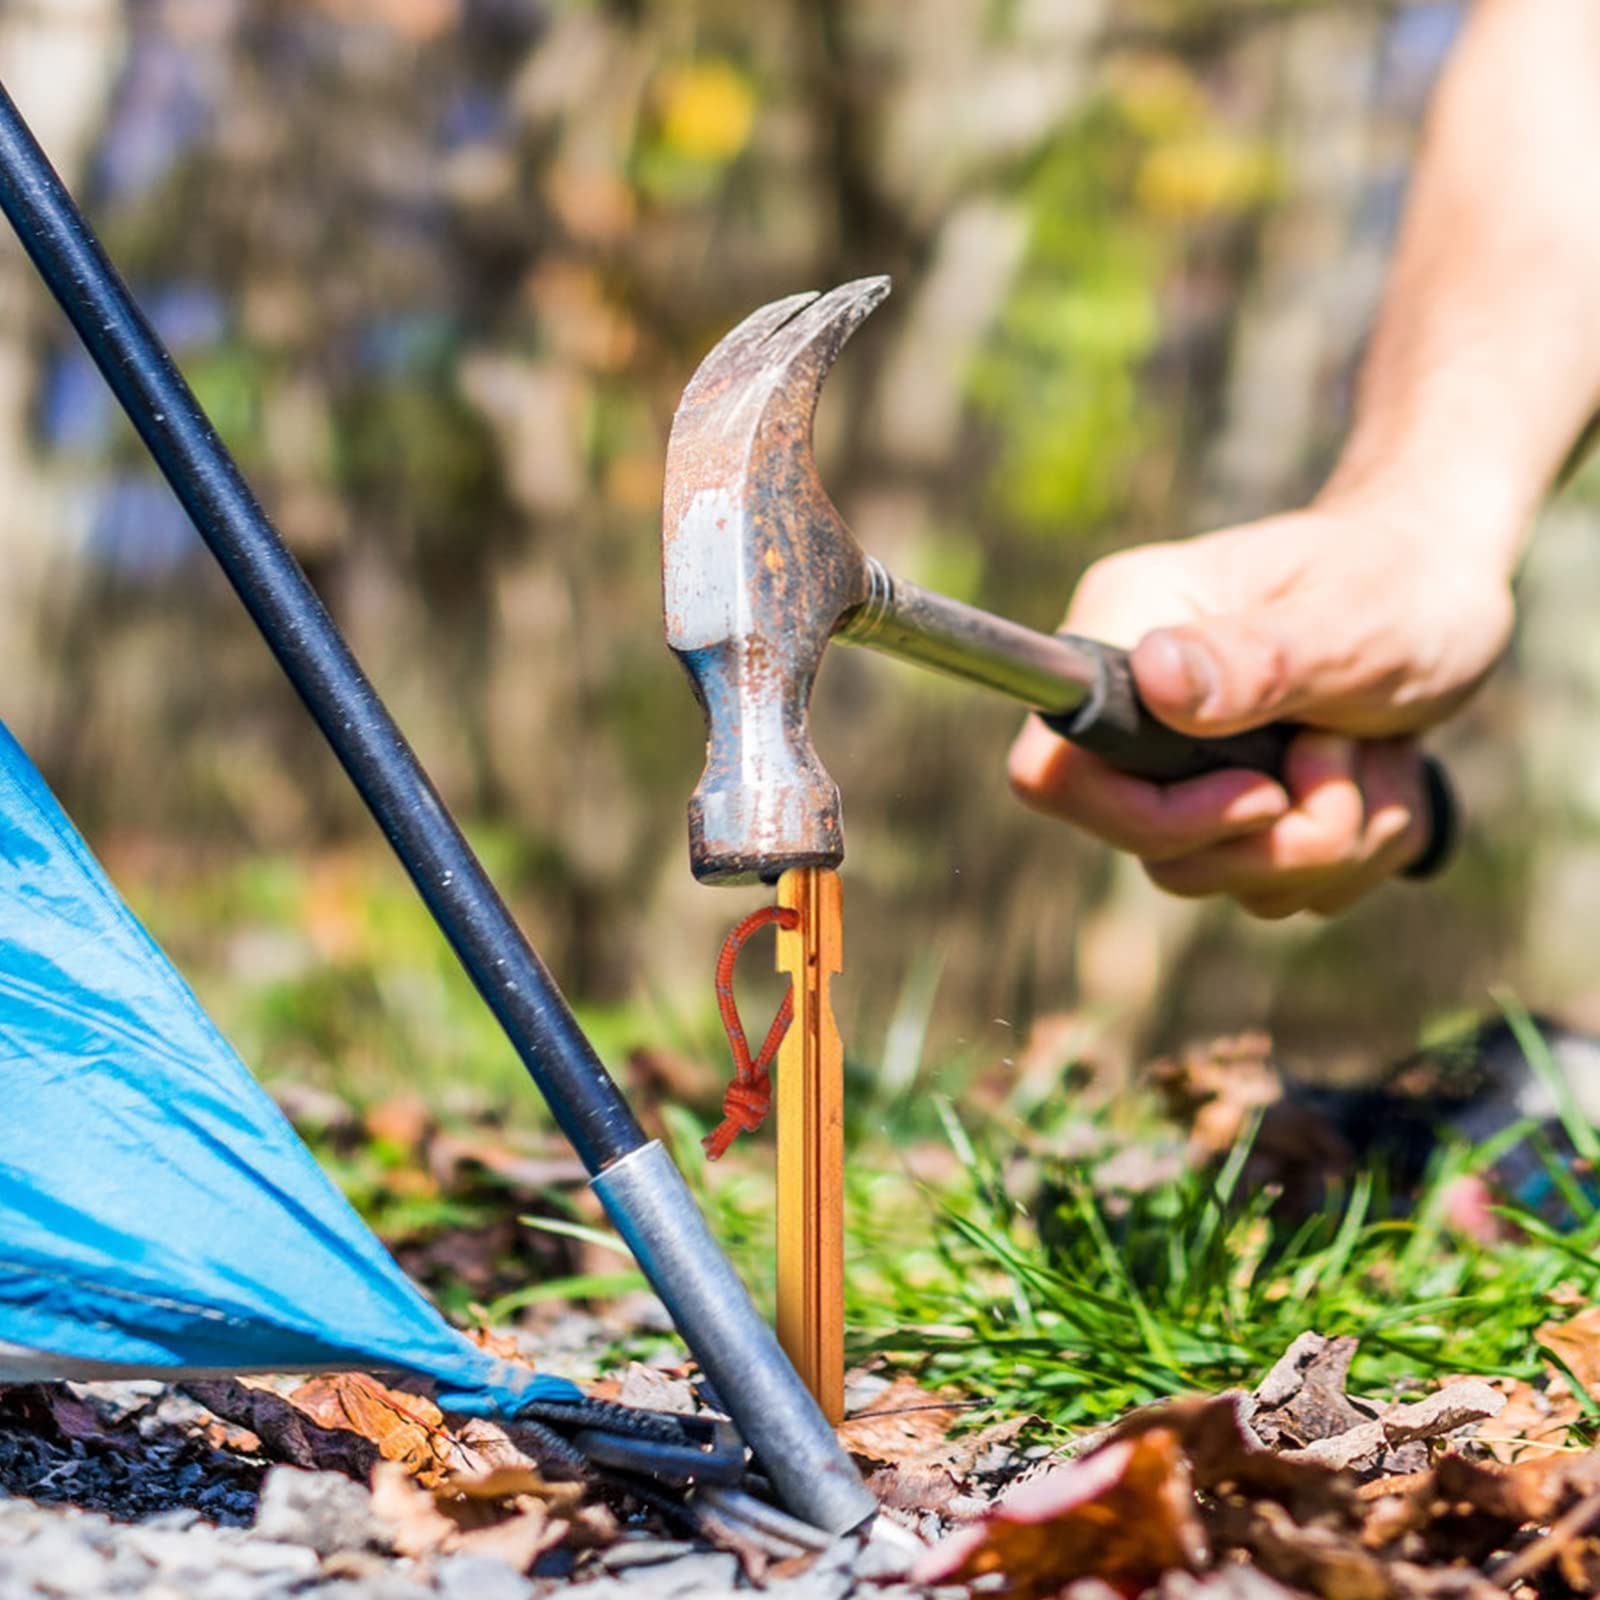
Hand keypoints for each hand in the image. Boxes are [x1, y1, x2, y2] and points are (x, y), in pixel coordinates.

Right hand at [1007, 501, 1512, 915]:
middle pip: (1147, 848)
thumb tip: (1154, 676)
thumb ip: (1256, 658)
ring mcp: (1179, 768)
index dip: (1145, 814)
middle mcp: (1134, 706)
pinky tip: (1379, 772)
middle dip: (1276, 837)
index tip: (1261, 792)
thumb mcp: (1351, 618)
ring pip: (1220, 878)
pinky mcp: (1232, 813)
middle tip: (1347, 754)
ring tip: (1376, 750)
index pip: (1053, 770)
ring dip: (1333, 837)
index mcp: (1126, 631)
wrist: (1448, 590)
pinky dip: (1354, 850)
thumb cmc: (1399, 582)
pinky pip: (1276, 888)